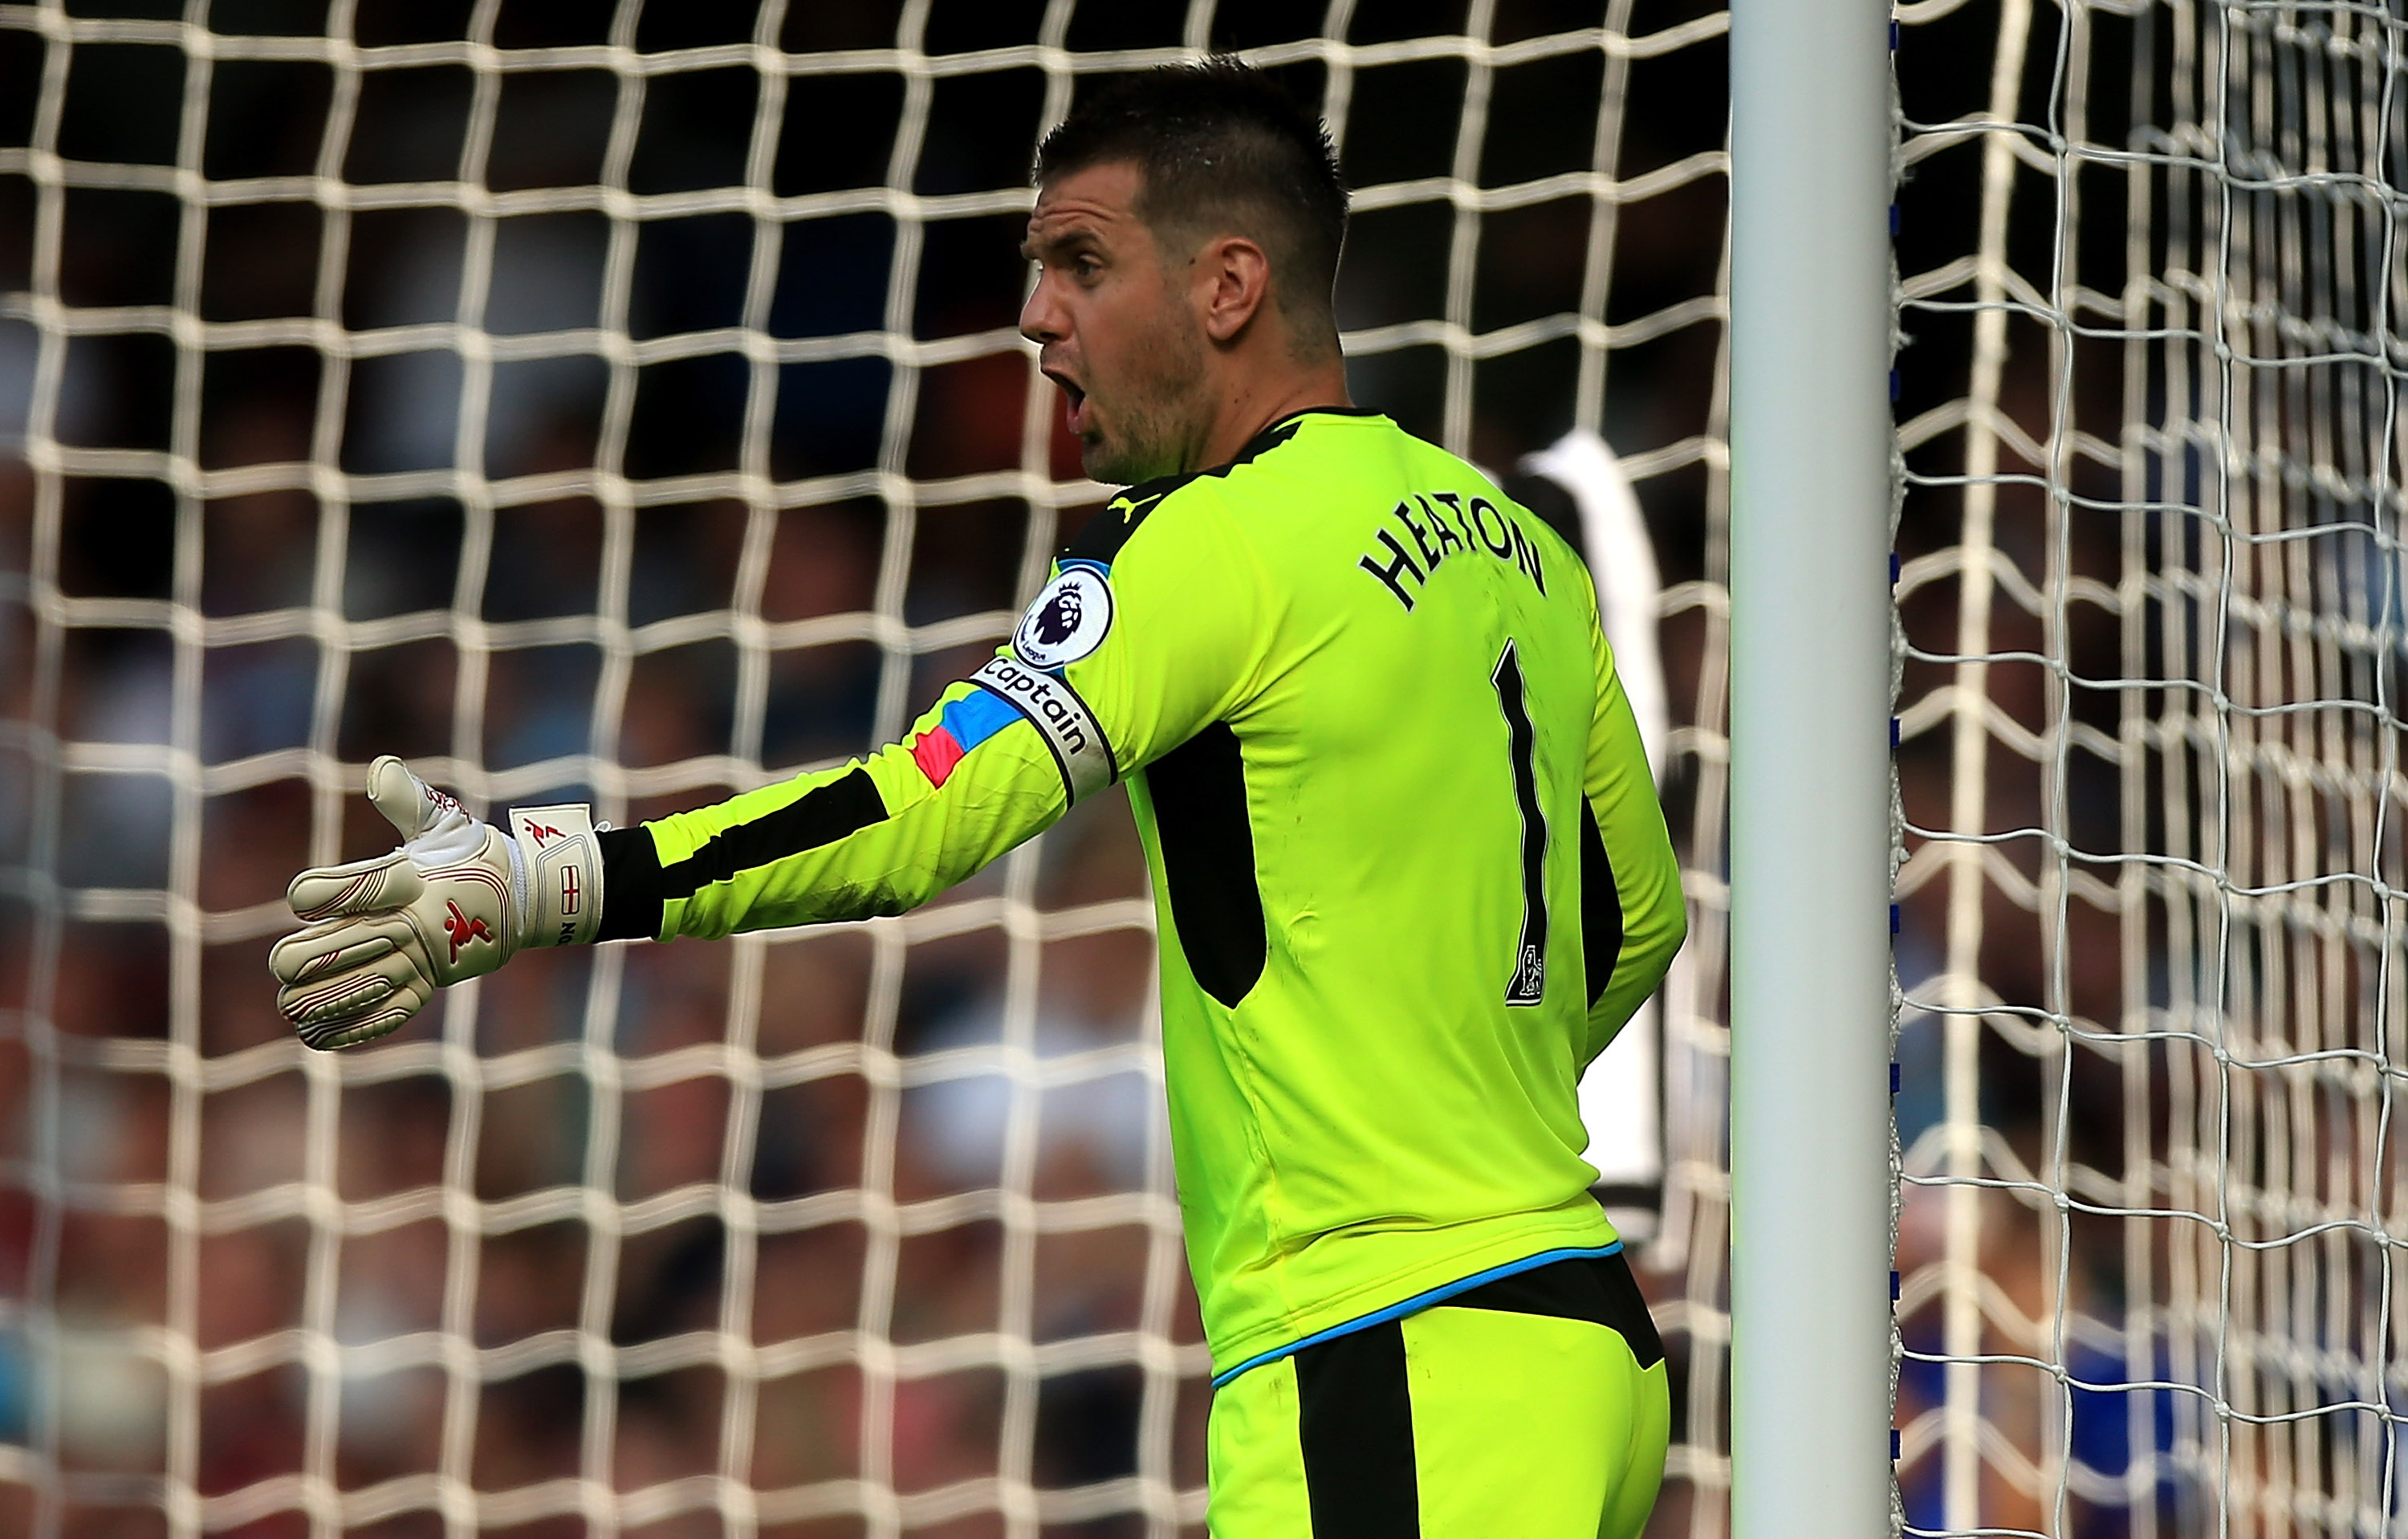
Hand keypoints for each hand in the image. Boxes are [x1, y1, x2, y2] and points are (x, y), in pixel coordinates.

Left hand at [269, 756, 602, 1048]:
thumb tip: (381, 769)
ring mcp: (425, 958)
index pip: (349, 889)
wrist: (531, 899)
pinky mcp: (433, 985)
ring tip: (289, 1003)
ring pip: (358, 987)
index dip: (317, 894)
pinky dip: (349, 1028)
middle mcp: (415, 921)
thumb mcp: (446, 822)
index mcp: (411, 879)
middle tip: (282, 964)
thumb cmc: (475, 856)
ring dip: (316, 1000)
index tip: (303, 898)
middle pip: (340, 948)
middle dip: (301, 959)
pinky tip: (315, 1036)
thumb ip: (406, 799)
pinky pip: (388, 1013)